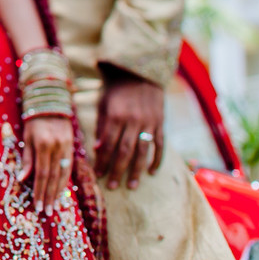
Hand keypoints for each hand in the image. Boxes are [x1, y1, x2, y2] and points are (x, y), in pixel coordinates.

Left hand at [20, 113, 73, 213]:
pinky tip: (61, 192)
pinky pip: (69, 168)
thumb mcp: (26, 138)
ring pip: (63, 174)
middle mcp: (57, 147)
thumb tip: (22, 180)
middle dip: (49, 196)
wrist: (51, 105)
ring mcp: (67, 148)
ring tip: (54, 207)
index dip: (40, 191)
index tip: (37, 206)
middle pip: (53, 177)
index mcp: (43, 145)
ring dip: (58, 192)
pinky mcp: (72, 147)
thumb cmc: (33, 122)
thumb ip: (26, 159)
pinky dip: (65, 181)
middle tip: (46, 212)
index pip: (42, 174)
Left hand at [94, 69, 164, 189]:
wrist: (139, 72)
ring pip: (143, 151)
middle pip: (124, 152)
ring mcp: (149, 122)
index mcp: (116, 117)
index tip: (98, 175)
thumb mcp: (103, 105)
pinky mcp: (160, 122)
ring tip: (131, 185)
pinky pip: (160, 144)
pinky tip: (152, 171)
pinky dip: (157, 158)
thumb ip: (102, 127)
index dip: (103, 162)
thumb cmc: (116, 90)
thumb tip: (99, 150)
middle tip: (112, 187)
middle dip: (117, 171)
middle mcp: (133, 121)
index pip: (108, 145)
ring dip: (136, 170)